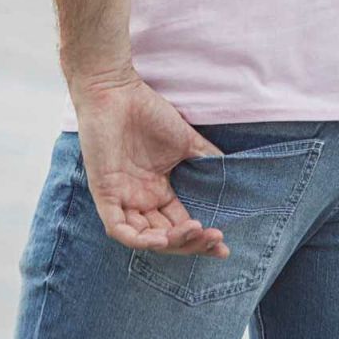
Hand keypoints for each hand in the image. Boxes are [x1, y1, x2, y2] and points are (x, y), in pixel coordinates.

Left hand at [71, 68, 231, 258]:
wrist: (117, 92)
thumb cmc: (148, 113)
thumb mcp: (186, 140)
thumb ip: (207, 160)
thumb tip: (234, 176)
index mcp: (158, 191)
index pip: (180, 226)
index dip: (200, 239)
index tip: (224, 246)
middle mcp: (141, 200)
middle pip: (166, 238)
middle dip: (191, 244)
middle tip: (214, 238)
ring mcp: (122, 199)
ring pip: (145, 239)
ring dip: (170, 242)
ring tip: (194, 231)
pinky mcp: (104, 194)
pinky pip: (118, 229)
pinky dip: (139, 239)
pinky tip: (162, 237)